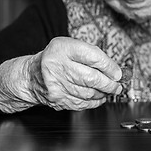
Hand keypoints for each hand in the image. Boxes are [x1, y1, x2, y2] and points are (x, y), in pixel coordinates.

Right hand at [0, 37, 122, 112]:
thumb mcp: (71, 46)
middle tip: (118, 85)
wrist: (32, 76)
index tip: (118, 72)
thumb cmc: (56, 58)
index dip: (109, 66)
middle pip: (91, 78)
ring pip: (88, 92)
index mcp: (63, 49)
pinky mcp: (58, 99)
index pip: (92, 57)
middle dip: (109, 83)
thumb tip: (115, 69)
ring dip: (103, 93)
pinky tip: (99, 97)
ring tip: (110, 90)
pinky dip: (94, 101)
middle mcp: (58, 66)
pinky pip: (82, 103)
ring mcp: (56, 85)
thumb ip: (92, 54)